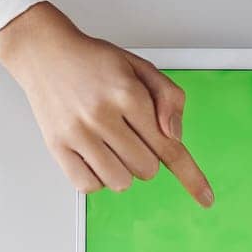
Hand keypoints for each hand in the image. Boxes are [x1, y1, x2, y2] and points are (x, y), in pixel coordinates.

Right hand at [0, 3, 212, 204]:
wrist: (45, 52)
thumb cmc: (95, 63)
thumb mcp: (141, 68)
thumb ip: (169, 98)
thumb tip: (175, 137)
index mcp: (128, 94)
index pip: (168, 146)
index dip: (191, 176)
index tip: (206, 199)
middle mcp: (103, 114)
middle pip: (147, 169)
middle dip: (146, 158)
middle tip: (128, 135)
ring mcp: (78, 133)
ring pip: (120, 182)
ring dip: (122, 171)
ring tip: (110, 145)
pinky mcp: (57, 146)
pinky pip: (89, 186)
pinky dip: (97, 178)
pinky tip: (94, 156)